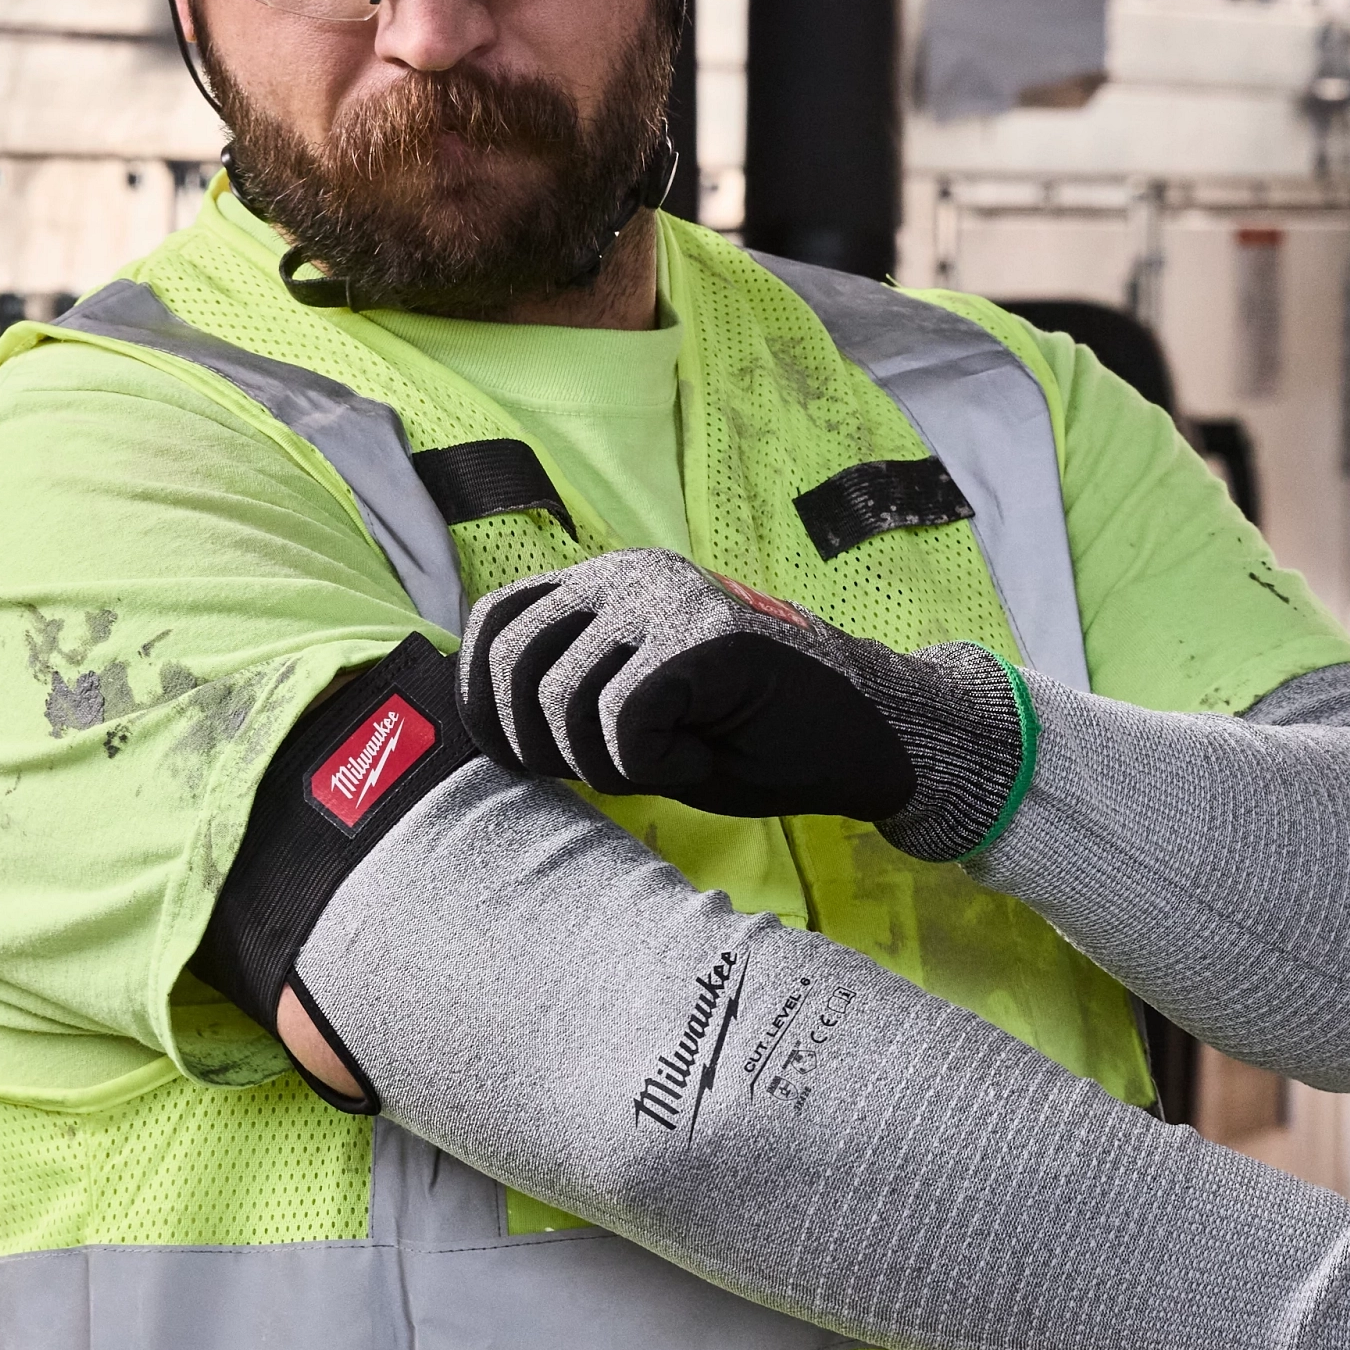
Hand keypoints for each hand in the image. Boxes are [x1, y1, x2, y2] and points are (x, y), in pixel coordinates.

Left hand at [455, 549, 1021, 856]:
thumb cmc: (752, 734)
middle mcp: (631, 573)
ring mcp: (669, 599)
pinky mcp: (704, 639)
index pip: (495, 622)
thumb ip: (566, 693)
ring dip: (604, 764)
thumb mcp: (635, 708)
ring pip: (563, 702)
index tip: (515, 758)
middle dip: (535, 745)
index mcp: (608, 580)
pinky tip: (698, 756)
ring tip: (669, 760)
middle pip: (513, 664)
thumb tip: (479, 723)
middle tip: (600, 776)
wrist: (870, 736)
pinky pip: (623, 725)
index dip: (482, 698)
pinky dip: (651, 766)